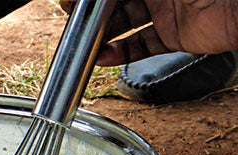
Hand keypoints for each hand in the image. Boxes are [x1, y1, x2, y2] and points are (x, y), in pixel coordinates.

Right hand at [61, 0, 237, 65]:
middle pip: (116, 4)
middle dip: (93, 16)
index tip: (72, 4)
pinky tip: (105, 58)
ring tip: (86, 46)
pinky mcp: (174, 35)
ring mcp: (166, 12)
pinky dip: (122, 54)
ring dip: (104, 37)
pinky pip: (142, 45)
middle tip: (75, 24)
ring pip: (126, 25)